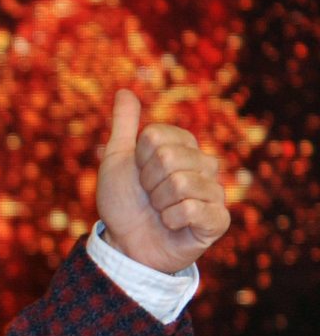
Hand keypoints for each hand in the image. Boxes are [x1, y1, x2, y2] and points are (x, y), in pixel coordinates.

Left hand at [95, 86, 229, 273]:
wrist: (126, 243)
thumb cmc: (124, 201)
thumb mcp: (117, 159)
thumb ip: (125, 125)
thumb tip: (125, 91)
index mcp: (184, 147)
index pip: (157, 136)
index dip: (138, 158)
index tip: (138, 174)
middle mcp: (205, 165)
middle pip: (169, 157)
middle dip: (147, 181)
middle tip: (148, 195)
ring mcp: (215, 192)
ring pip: (180, 183)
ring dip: (158, 202)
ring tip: (160, 211)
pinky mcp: (219, 219)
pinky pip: (193, 208)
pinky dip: (171, 219)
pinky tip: (171, 225)